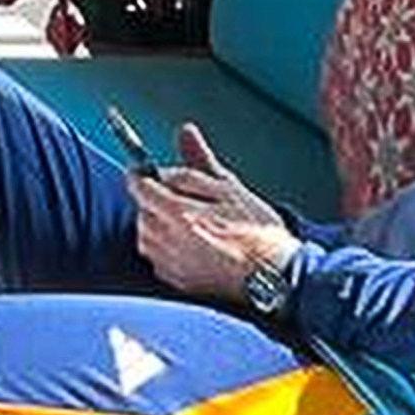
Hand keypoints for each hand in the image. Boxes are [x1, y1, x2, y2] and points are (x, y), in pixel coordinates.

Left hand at [131, 124, 293, 306]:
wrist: (274, 278)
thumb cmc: (256, 232)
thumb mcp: (230, 187)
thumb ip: (199, 161)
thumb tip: (184, 132)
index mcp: (178, 214)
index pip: (139, 187)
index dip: (141, 175)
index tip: (145, 170)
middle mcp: (167, 241)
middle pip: (142, 211)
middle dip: (155, 201)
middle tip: (186, 200)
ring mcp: (169, 264)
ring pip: (147, 235)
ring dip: (161, 224)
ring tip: (194, 225)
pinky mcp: (175, 281)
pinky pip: (158, 256)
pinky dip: (169, 247)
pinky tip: (196, 246)